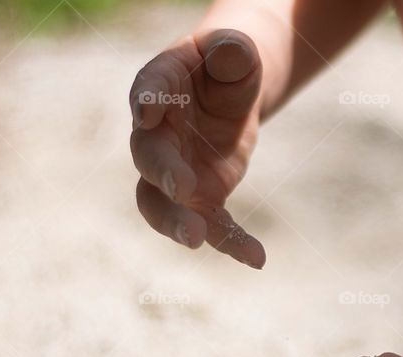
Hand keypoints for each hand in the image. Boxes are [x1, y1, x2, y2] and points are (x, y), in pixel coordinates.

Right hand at [129, 29, 265, 267]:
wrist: (231, 92)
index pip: (146, 91)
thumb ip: (232, 52)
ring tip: (195, 238)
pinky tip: (257, 259)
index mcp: (160, 87)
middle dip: (163, 173)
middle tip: (181, 188)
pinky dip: (232, 242)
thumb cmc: (227, 65)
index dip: (145, 101)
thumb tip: (232, 52)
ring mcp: (175, 171)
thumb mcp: (236, 52)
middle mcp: (157, 134)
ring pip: (161, 204)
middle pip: (148, 158)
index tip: (146, 112)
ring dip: (174, 222)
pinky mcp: (201, 197)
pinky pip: (212, 224)